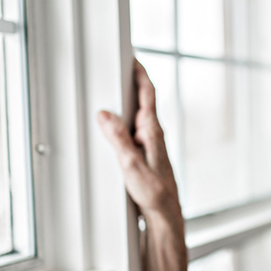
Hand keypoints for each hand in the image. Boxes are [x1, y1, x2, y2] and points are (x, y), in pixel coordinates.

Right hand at [98, 60, 186, 270]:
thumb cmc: (155, 193)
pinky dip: (124, 122)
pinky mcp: (145, 154)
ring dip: (127, 103)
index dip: (140, 73)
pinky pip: (133, 130)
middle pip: (143, 101)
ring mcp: (150, 144)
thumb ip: (118, 138)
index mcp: (152, 131)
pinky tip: (114, 126)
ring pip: (137, 116)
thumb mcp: (131, 165)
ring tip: (112, 91)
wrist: (165, 213)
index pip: (149, 94)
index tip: (132, 57)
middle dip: (131, 83)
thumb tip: (105, 115)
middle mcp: (153, 134)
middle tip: (119, 67)